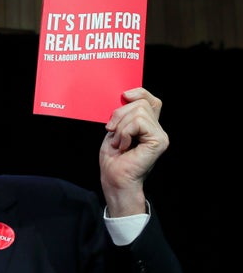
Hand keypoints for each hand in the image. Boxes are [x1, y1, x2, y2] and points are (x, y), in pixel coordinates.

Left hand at [99, 88, 169, 216]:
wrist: (114, 179)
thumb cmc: (113, 159)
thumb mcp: (115, 130)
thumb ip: (124, 115)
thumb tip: (125, 96)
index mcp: (147, 126)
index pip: (150, 100)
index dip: (139, 93)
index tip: (124, 96)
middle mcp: (157, 129)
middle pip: (141, 103)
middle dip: (120, 114)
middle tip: (112, 132)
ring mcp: (160, 135)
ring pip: (139, 112)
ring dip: (121, 127)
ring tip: (118, 143)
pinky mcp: (159, 141)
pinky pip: (139, 123)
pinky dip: (125, 133)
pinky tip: (123, 146)